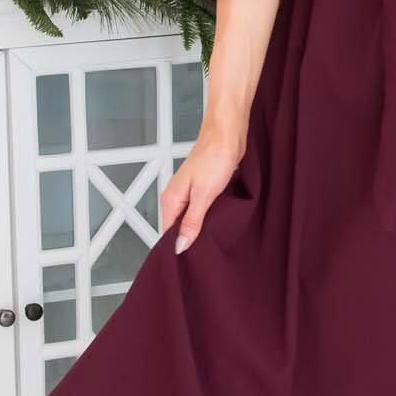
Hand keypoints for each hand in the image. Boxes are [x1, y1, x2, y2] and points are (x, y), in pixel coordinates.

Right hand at [161, 123, 246, 252]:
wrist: (227, 134)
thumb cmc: (215, 158)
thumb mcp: (203, 195)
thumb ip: (191, 222)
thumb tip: (180, 245)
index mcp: (171, 199)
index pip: (168, 232)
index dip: (179, 247)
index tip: (190, 261)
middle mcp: (177, 197)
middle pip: (178, 227)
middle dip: (191, 240)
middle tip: (206, 254)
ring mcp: (190, 192)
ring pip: (191, 218)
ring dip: (201, 229)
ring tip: (213, 241)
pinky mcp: (203, 188)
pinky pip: (202, 210)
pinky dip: (209, 217)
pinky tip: (219, 223)